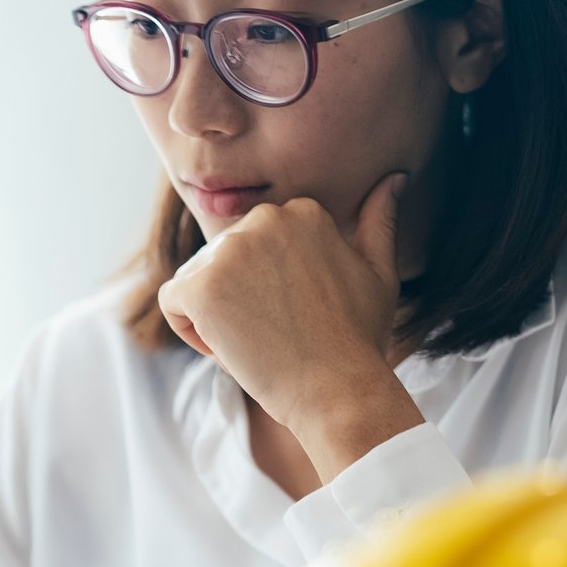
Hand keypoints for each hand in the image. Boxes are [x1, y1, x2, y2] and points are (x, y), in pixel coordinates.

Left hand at [158, 171, 413, 443]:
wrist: (336, 388)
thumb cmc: (358, 338)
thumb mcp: (378, 271)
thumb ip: (379, 221)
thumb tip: (393, 178)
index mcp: (301, 210)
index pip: (254, 246)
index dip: (267, 287)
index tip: (295, 313)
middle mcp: (263, 219)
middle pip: (221, 260)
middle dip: (237, 297)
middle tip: (276, 330)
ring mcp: (229, 251)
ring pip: (195, 281)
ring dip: (214, 315)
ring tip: (256, 340)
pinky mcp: (199, 286)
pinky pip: (172, 303)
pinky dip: (190, 331)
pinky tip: (229, 347)